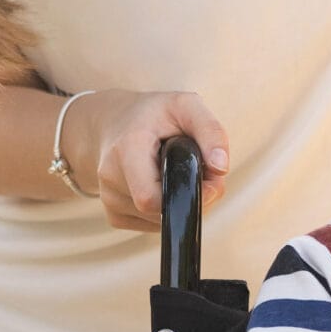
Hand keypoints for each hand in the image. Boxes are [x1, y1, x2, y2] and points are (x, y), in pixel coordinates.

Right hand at [69, 90, 229, 232]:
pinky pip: (151, 225)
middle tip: (198, 171)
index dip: (187, 197)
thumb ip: (210, 131)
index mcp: (126, 149)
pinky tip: (162, 185)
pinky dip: (166, 210)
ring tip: (176, 173)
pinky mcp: (114, 215)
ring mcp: (109, 200)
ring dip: (180, 203)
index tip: (211, 182)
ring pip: (160, 221)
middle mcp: (111, 177)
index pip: (150, 197)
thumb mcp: (186, 105)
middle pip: (161, 211)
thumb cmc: (154, 114)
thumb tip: (221, 169)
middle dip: (190, 197)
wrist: (115, 122)